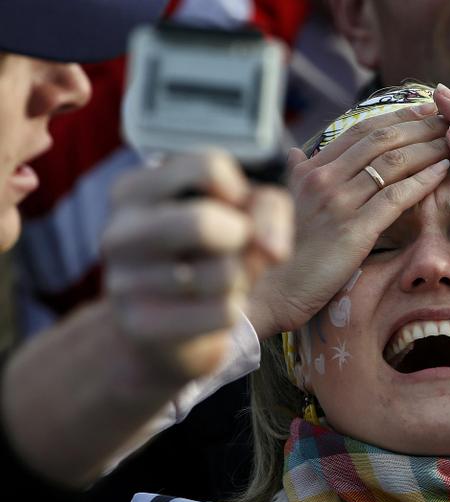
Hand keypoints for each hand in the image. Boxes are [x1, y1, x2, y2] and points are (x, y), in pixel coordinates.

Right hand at [102, 151, 291, 381]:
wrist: (166, 329)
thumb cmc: (207, 256)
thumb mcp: (242, 213)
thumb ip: (268, 208)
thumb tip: (273, 249)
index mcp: (134, 190)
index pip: (209, 167)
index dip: (240, 192)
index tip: (232, 209)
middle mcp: (119, 232)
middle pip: (203, 222)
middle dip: (240, 237)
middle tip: (235, 247)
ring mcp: (123, 282)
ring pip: (223, 274)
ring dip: (240, 280)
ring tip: (219, 283)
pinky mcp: (142, 326)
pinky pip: (224, 312)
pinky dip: (234, 311)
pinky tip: (210, 311)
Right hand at [247, 103, 449, 336]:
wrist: (275, 290)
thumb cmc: (286, 251)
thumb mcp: (287, 204)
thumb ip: (296, 175)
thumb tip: (295, 152)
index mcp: (310, 170)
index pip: (361, 131)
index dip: (397, 117)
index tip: (425, 110)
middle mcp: (323, 179)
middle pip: (381, 140)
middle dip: (420, 126)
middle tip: (448, 119)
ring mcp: (338, 203)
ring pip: (393, 163)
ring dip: (428, 148)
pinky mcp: (354, 230)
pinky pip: (396, 197)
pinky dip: (423, 180)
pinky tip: (443, 171)